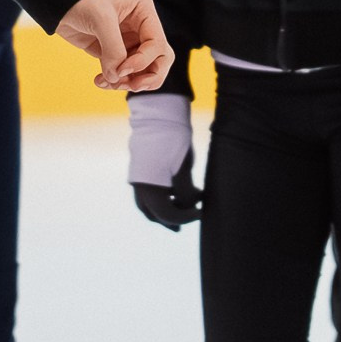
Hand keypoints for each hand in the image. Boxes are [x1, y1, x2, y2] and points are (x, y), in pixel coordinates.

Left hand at [56, 0, 173, 91]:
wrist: (56, 0)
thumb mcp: (101, 18)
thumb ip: (113, 48)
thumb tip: (117, 76)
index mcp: (144, 11)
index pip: (157, 44)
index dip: (144, 61)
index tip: (123, 69)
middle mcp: (140, 27)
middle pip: (159, 60)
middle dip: (147, 77)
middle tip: (131, 85)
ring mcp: (127, 41)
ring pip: (141, 71)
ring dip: (128, 82)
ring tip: (109, 83)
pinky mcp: (112, 52)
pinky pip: (121, 73)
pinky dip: (114, 81)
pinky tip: (99, 81)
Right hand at [127, 91, 197, 229]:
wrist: (158, 115)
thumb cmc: (173, 142)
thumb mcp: (184, 170)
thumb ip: (185, 193)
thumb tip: (190, 204)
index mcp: (149, 189)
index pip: (167, 214)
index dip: (186, 217)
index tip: (201, 212)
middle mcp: (140, 186)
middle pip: (154, 213)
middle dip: (170, 220)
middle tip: (182, 226)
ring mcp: (139, 177)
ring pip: (150, 203)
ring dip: (165, 209)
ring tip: (181, 210)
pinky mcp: (142, 169)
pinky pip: (149, 191)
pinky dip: (162, 197)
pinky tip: (175, 193)